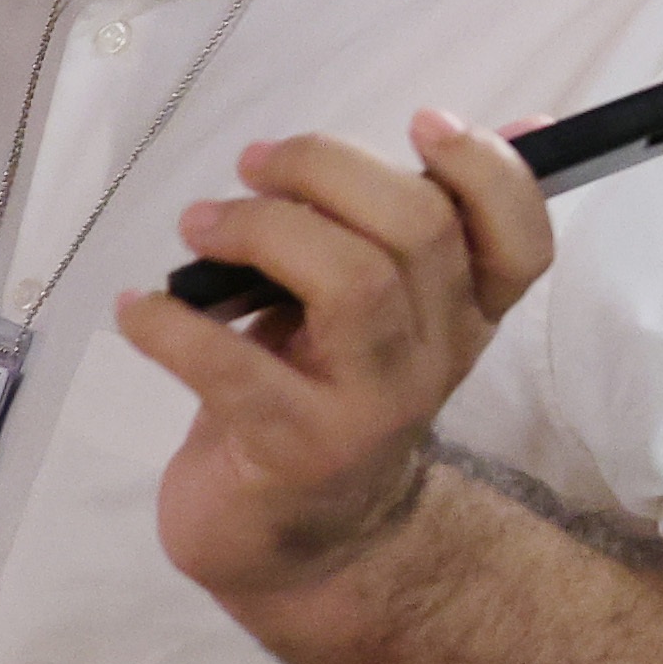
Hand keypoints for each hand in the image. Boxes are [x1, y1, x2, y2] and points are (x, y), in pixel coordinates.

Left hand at [118, 110, 551, 602]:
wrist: (306, 541)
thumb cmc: (334, 393)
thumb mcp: (392, 308)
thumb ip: (432, 224)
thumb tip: (525, 123)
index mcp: (468, 312)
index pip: (522, 237)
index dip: (486, 169)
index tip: (423, 122)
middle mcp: (438, 356)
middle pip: (420, 231)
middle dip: (326, 169)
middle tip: (252, 166)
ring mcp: (373, 405)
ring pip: (353, 283)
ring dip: (260, 230)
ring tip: (199, 226)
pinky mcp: (296, 447)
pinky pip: (234, 368)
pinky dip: (171, 324)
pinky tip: (138, 307)